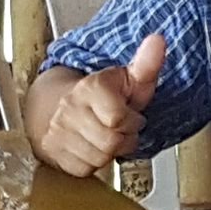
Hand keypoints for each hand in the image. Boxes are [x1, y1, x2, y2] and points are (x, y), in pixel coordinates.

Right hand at [35, 35, 168, 176]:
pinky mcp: (52, 153)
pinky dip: (93, 162)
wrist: (54, 104)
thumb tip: (159, 40)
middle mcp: (68, 111)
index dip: (132, 120)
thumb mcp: (127, 78)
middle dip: (124, 138)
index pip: (118, 118)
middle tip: (121, 128)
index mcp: (89, 88)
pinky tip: (92, 147)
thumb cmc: (100, 94)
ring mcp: (57, 133)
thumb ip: (146, 64)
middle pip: (111, 142)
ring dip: (110, 152)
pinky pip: (84, 169)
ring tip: (107, 135)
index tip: (130, 113)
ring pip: (99, 159)